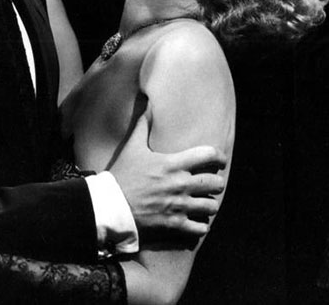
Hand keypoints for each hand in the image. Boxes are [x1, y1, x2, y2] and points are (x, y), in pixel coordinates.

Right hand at [111, 113, 227, 236]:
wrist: (108, 207)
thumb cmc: (121, 176)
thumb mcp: (132, 148)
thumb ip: (142, 124)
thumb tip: (146, 101)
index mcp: (173, 164)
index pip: (209, 155)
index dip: (219, 157)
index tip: (220, 160)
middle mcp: (180, 184)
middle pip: (216, 183)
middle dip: (216, 183)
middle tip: (212, 184)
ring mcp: (178, 206)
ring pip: (211, 206)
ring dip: (210, 204)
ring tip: (205, 203)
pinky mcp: (174, 225)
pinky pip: (200, 227)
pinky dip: (201, 225)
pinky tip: (196, 221)